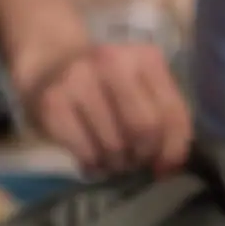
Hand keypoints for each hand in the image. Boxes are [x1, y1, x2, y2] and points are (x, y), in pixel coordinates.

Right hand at [19, 42, 191, 174]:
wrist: (51, 64)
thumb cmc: (108, 84)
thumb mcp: (145, 90)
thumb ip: (168, 122)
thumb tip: (170, 167)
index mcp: (145, 58)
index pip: (172, 114)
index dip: (173, 149)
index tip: (163, 165)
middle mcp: (111, 62)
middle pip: (144, 128)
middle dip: (143, 155)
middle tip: (135, 160)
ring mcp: (78, 79)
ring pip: (114, 145)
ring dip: (117, 164)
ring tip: (112, 158)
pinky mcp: (53, 103)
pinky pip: (86, 152)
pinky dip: (94, 165)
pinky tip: (92, 158)